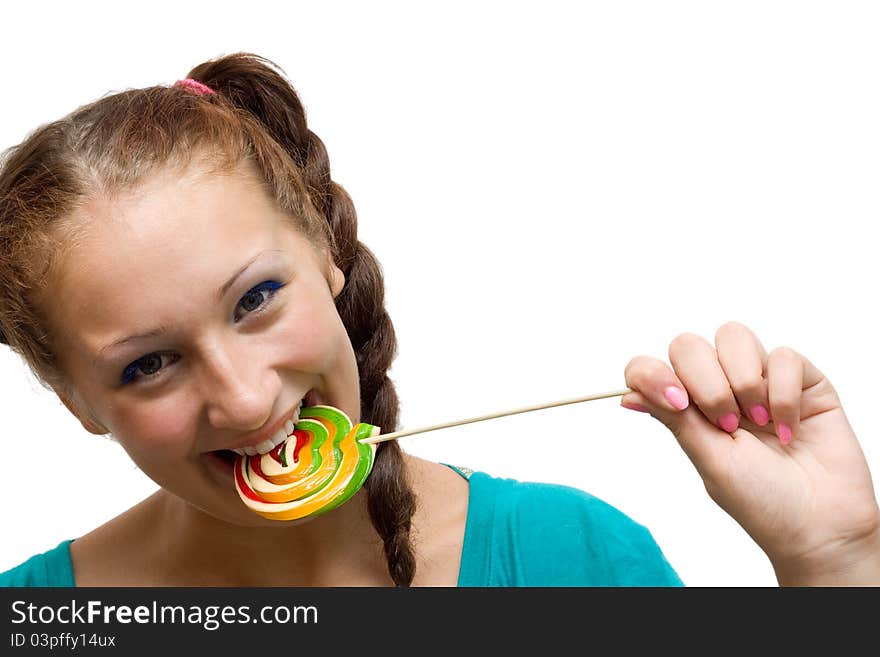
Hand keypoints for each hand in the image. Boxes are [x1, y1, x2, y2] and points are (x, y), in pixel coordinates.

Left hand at [622, 321, 879, 584]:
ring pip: (733, 336)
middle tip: (728, 424)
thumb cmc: (763, 502)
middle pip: (688, 345)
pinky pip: (784, 356)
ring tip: (758, 422)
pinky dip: (783, 393)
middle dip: (705, 382)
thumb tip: (628, 393)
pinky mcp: (802, 381)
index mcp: (688, 409)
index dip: (654, 374)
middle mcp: (720, 388)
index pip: (652, 368)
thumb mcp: (709, 460)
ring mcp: (760, 381)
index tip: (675, 401)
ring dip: (744, 380)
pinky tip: (789, 429)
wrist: (823, 527)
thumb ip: (675, 418)